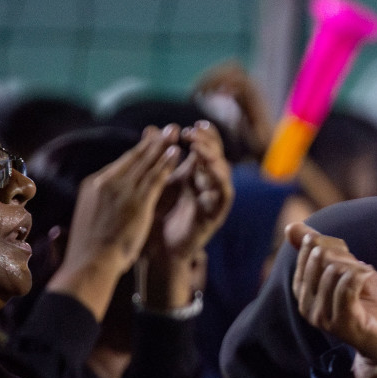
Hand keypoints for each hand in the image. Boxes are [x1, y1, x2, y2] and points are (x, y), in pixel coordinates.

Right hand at [49, 126, 182, 320]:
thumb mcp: (88, 220)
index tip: (148, 143)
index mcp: (92, 186)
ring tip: (175, 132)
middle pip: (133, 157)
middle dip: (152, 141)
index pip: (119, 165)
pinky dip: (166, 163)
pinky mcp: (137, 201)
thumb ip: (96, 206)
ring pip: (146, 163)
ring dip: (162, 146)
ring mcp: (122, 190)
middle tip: (166, 128)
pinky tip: (177, 152)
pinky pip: (155, 177)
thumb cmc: (89, 250)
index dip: (137, 153)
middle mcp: (106, 182)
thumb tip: (97, 207)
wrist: (90, 263)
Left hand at [139, 122, 234, 310]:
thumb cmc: (154, 217)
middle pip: (216, 155)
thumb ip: (156, 156)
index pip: (205, 147)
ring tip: (198, 148)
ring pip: (223, 172)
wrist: (155, 251)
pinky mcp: (215, 214)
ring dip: (213, 157)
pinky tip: (209, 169)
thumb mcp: (154, 182)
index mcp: (194, 174)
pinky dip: (220, 180)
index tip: (189, 126)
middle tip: (193, 133)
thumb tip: (151, 129)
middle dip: (207, 142)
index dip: (202, 135)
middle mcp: (206, 184)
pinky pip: (225, 194)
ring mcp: (212, 199)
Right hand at [287, 220, 376, 377]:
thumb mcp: (346, 269)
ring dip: (357, 269)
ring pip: (334, 271)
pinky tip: (368, 278)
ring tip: (367, 279)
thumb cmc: (371, 303)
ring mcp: (323, 318)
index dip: (334, 245)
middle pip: (320, 259)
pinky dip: (360, 276)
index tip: (350, 255)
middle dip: (346, 257)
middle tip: (361, 270)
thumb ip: (320, 249)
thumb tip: (291, 226)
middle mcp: (307, 307)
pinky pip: (346, 286)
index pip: (309, 251)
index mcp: (304, 292)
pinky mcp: (344, 324)